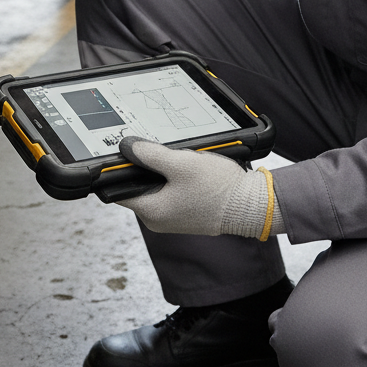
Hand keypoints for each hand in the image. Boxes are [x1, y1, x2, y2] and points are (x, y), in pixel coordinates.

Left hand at [115, 136, 271, 237]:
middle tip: (156, 150)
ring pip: (154, 186)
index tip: (121, 153)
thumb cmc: (217, 188)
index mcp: (151, 211)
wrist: (249, 205)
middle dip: (145, 166)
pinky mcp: (183, 213)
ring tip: (178, 160)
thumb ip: (150, 155)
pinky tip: (187, 168)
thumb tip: (127, 147)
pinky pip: (169, 191)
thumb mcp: (180, 164)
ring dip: (161, 171)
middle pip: (137, 185)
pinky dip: (173, 178)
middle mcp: (157, 219)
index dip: (117, 170)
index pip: (119, 189)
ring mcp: (171, 217)